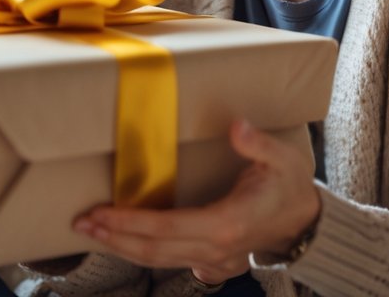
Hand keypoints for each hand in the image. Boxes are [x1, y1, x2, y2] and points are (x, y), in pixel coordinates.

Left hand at [74, 119, 319, 283]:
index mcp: (227, 223)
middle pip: (154, 249)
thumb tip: (237, 127)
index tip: (101, 211)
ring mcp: (214, 259)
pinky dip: (142, 253)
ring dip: (122, 247)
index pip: (166, 227)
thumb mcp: (282, 159)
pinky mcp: (212, 262)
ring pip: (158, 260)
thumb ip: (258, 144)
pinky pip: (170, 261)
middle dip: (114, 236)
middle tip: (81, 221)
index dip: (130, 222)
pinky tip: (122, 242)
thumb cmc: (290, 187)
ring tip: (91, 231)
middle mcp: (216, 248)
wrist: (307, 223)